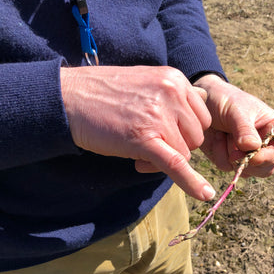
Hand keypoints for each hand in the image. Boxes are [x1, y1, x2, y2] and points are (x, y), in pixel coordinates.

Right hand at [61, 65, 215, 200]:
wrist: (69, 98)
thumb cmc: (105, 93)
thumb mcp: (146, 81)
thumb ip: (171, 96)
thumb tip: (196, 112)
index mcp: (175, 79)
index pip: (201, 116)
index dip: (185, 130)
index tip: (165, 133)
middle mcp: (172, 93)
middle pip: (196, 136)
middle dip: (177, 145)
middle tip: (150, 141)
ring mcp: (159, 116)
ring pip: (185, 153)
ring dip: (166, 157)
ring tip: (138, 147)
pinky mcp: (144, 138)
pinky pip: (176, 164)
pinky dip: (191, 182)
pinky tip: (204, 194)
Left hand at [193, 74, 273, 177]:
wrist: (201, 101)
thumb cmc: (224, 99)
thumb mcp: (236, 111)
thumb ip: (245, 129)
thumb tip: (254, 148)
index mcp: (272, 128)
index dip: (269, 157)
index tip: (253, 158)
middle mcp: (262, 144)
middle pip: (266, 168)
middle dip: (250, 164)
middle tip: (233, 155)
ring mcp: (245, 154)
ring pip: (246, 171)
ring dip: (231, 156)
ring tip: (223, 134)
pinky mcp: (228, 159)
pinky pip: (226, 166)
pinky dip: (219, 154)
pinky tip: (216, 138)